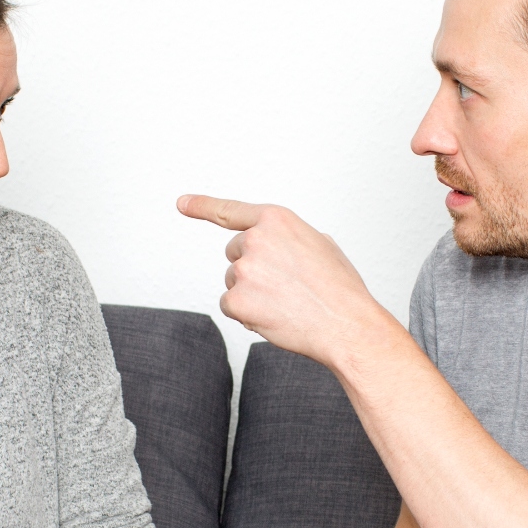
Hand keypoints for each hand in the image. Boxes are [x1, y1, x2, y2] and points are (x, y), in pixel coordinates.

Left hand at [176, 195, 395, 367]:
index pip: (231, 211)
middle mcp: (255, 240)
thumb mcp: (321, 244)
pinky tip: (275, 315)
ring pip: (233, 281)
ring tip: (287, 301)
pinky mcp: (236, 300)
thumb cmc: (339, 288)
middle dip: (253, 268)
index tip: (182, 203)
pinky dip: (247, 313)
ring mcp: (244, 270)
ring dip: (252, 293)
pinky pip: (230, 305)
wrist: (345, 324)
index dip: (203, 206)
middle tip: (286, 284)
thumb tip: (282, 245)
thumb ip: (290, 237)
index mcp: (276, 220)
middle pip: (234, 254)